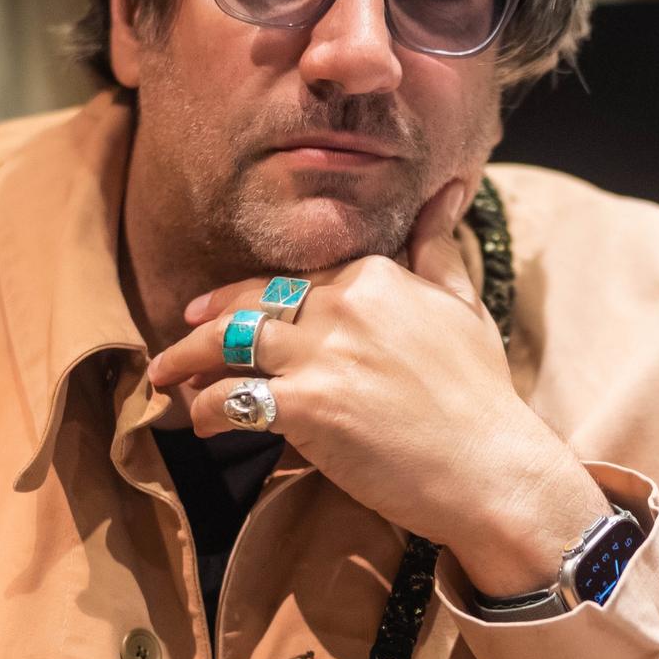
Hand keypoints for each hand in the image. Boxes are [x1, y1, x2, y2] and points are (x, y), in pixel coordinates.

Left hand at [145, 180, 609, 596]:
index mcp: (374, 276)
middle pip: (251, 303)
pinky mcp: (309, 407)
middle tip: (178, 336)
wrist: (493, 471)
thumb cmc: (481, 397)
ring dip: (186, 361)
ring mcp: (323, 354)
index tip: (224, 310)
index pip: (294, 278)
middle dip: (205, 320)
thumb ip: (438, 247)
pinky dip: (206, 410)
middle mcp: (344, 305)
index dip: (252, 294)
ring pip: (229, 344)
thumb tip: (449, 188)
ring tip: (164, 378)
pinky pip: (232, 398)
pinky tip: (201, 422)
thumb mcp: (464, 306)